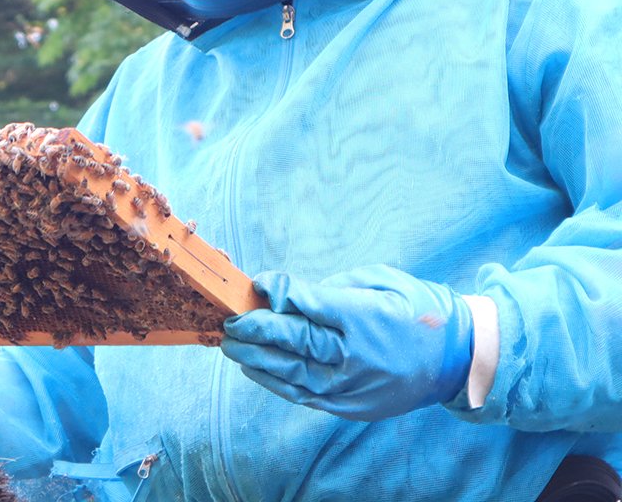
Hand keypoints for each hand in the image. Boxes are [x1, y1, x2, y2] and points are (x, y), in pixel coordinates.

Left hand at [221, 265, 472, 420]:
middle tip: (229, 319)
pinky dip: (276, 383)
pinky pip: (305, 395)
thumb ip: (335, 288)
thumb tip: (293, 294)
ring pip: (293, 373)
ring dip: (257, 358)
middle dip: (256, 328)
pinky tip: (255, 369)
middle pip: (294, 340)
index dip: (278, 292)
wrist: (457, 359)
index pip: (307, 303)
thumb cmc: (417, 309)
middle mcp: (355, 355)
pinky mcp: (352, 406)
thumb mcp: (381, 281)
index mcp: (364, 317)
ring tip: (231, 345)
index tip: (257, 282)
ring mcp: (353, 385)